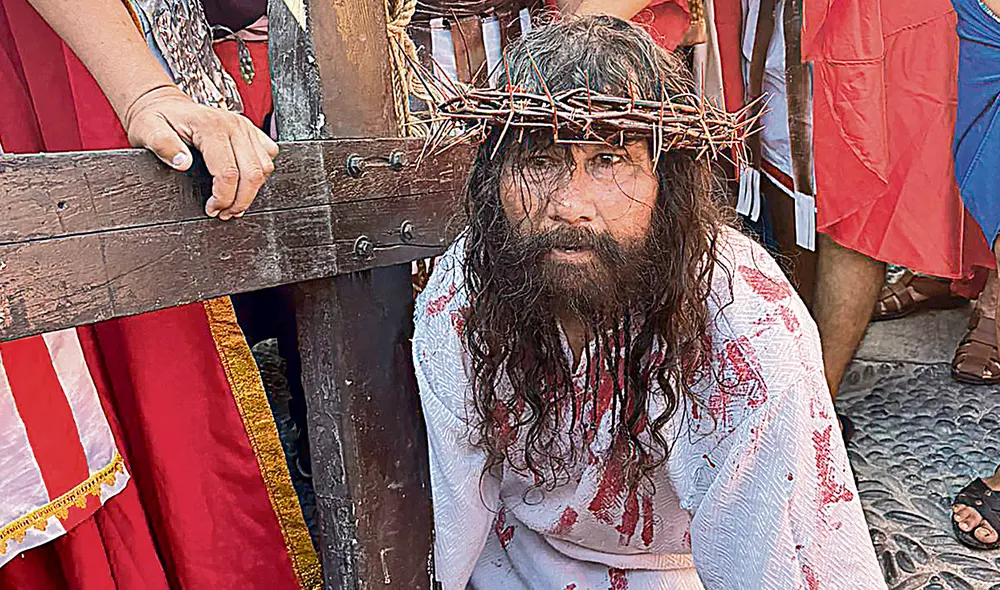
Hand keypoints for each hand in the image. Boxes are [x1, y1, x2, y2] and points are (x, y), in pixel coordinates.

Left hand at [124, 85, 278, 219]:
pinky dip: (260, 173)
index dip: (223, 197)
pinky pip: (268, 155)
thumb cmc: (156, 118)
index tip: (212, 209)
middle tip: (225, 212)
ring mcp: (244, 127)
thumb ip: (163, 144)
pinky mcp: (250, 130)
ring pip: (264, 167)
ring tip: (234, 201)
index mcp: (210, 126)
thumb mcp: (148, 130)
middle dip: (241, 200)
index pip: (228, 172)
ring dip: (252, 190)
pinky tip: (243, 181)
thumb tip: (182, 163)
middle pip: (252, 173)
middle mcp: (233, 125)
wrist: (164, 103)